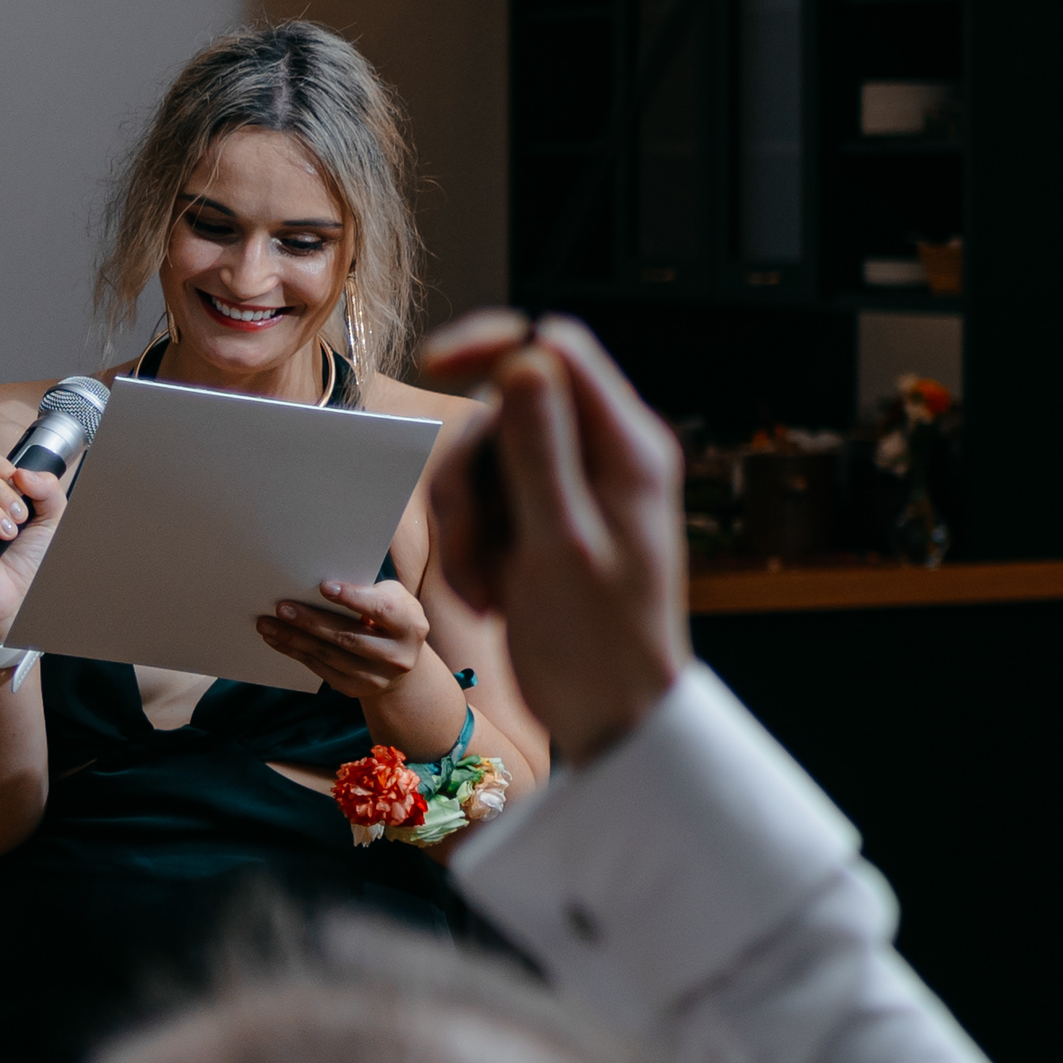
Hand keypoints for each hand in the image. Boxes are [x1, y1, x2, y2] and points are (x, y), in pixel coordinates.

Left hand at [256, 576, 434, 710]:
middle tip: (281, 607)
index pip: (381, 610)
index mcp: (411, 626)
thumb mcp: (392, 598)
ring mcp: (376, 678)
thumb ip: (367, 590)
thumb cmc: (389, 616)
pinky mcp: (355, 689)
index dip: (352, 598)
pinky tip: (276, 640)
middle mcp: (398, 656)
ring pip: (329, 655)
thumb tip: (320, 586)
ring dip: (294, 639)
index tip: (323, 586)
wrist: (399, 660)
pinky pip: (320, 669)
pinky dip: (295, 653)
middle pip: (349, 637)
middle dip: (311, 621)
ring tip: (267, 624)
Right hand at [415, 311, 686, 769]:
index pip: (557, 349)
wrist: (612, 717)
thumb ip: (541, 449)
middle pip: (504, 406)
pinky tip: (486, 596)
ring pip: (484, 458)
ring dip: (465, 522)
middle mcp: (604, 455)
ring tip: (481, 589)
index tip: (434, 364)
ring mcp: (572, 486)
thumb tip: (524, 358)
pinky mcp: (542, 520)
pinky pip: (484, 502)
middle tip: (469, 544)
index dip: (494, 345)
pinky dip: (470, 546)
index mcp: (628, 448)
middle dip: (468, 474)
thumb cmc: (600, 645)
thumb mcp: (561, 543)